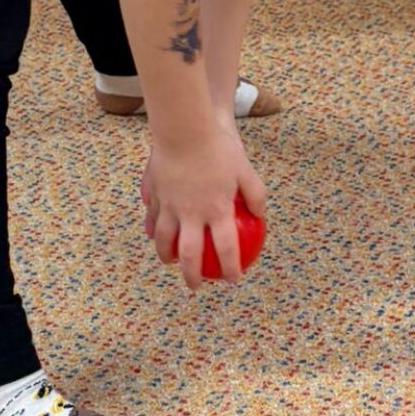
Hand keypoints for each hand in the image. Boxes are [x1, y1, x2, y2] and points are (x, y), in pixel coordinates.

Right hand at [143, 120, 267, 288]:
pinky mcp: (155, 196)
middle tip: (196, 285)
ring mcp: (170, 206)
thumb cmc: (220, 148)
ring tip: (170, 262)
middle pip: (190, 255)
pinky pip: (153, 219)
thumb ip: (255, 196)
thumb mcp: (246, 172)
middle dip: (192, 275)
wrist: (185, 129)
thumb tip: (261, 216)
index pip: (226, 249)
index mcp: (217, 211)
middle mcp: (192, 214)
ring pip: (165, 241)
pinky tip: (154, 235)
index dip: (230, 268)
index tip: (232, 280)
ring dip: (167, 256)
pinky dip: (154, 231)